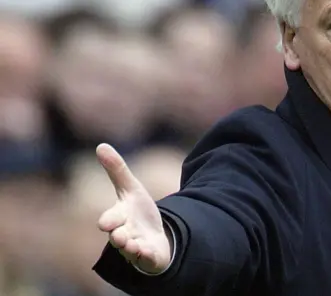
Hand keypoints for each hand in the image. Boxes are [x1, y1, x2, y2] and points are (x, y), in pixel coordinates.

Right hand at [96, 144, 171, 273]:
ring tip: (133, 245)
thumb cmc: (138, 213)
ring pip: (130, 250)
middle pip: (118, 237)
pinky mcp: (149, 257)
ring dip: (131, 248)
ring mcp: (135, 248)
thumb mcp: (131, 189)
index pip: (110, 220)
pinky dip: (147, 256)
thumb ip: (117, 170)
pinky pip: (147, 259)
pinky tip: (148, 252)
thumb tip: (101, 145)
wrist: (154, 237)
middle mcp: (124, 235)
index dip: (109, 220)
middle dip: (118, 237)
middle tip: (119, 236)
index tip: (105, 222)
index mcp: (119, 218)